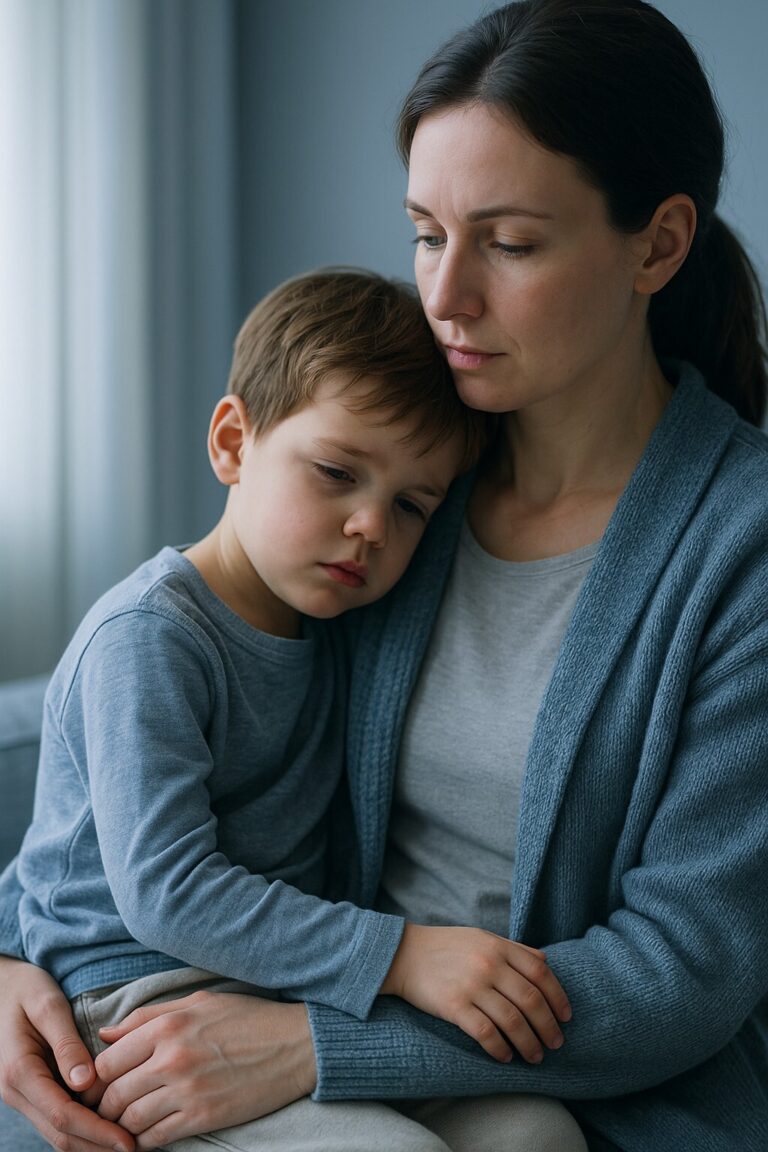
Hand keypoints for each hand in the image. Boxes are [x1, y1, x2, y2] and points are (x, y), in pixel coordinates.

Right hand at [0, 956, 133, 1151]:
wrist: (0, 987)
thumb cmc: (26, 989)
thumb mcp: (47, 1006)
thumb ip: (66, 1044)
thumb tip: (86, 1082)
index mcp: (19, 1071)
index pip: (62, 1115)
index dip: (96, 1131)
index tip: (126, 1141)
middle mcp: (16, 1091)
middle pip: (59, 1133)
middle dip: (97, 1146)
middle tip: (135, 1151)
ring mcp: (22, 1094)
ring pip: (56, 1132)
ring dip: (90, 1143)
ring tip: (126, 1144)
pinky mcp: (31, 1091)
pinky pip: (56, 1118)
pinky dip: (82, 1129)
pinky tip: (107, 1128)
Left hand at [94, 992, 315, 1149]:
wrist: (295, 1045)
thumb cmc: (247, 1018)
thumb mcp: (198, 1003)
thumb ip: (148, 1016)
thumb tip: (105, 1034)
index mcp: (168, 1026)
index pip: (108, 1061)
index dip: (97, 1077)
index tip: (101, 1084)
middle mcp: (172, 1058)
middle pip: (113, 1093)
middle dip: (104, 1105)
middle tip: (106, 1110)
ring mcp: (187, 1091)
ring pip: (130, 1119)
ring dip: (121, 1126)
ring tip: (124, 1124)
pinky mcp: (203, 1117)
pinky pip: (156, 1137)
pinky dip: (143, 1141)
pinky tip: (146, 1136)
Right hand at [380, 923, 571, 1062]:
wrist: (403, 953)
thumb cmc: (446, 947)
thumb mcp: (482, 937)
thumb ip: (514, 949)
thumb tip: (545, 963)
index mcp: (498, 946)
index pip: (540, 974)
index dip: (558, 997)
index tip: (566, 1017)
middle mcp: (489, 964)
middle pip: (531, 1000)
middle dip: (548, 1026)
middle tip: (556, 1043)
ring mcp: (471, 985)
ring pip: (512, 1021)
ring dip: (529, 1043)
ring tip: (535, 1057)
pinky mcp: (453, 1006)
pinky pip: (485, 1033)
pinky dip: (500, 1048)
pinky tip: (505, 1057)